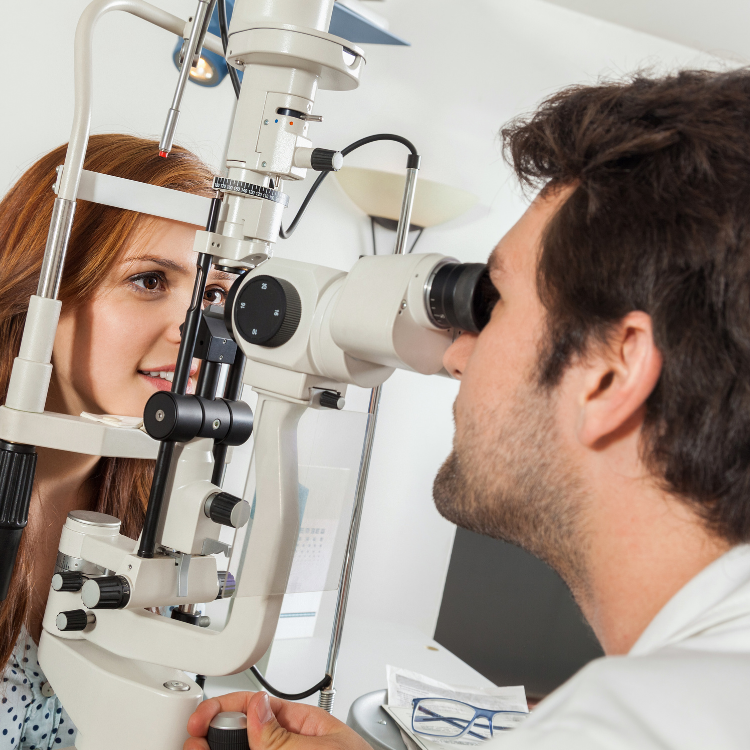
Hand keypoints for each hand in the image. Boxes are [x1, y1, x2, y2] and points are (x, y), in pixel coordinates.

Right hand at [184, 691, 373, 749]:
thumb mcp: (318, 749)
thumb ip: (281, 734)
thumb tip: (255, 706)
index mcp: (305, 726)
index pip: (258, 706)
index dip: (224, 710)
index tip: (198, 722)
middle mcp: (292, 745)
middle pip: (244, 734)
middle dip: (216, 737)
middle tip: (191, 743)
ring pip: (245, 749)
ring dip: (219, 748)